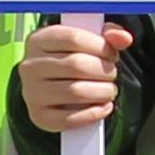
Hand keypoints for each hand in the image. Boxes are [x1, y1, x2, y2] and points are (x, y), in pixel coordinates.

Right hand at [19, 16, 119, 133]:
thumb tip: (124, 38)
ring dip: (102, 92)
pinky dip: (93, 114)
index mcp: (38, 40)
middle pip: (77, 64)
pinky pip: (70, 118)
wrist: (49, 87)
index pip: (73, 38)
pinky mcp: (39, 116)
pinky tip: (103, 107)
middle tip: (111, 74)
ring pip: (76, 92)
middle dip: (104, 70)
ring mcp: (32, 93)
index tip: (112, 54)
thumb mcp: (86, 41)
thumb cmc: (70, 59)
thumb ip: (108, 36)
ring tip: (108, 90)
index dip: (100, 46)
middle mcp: (30, 66)